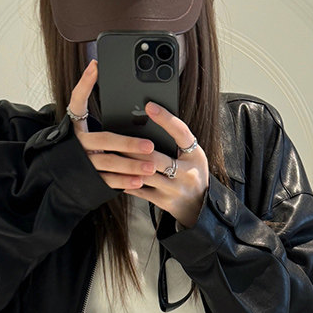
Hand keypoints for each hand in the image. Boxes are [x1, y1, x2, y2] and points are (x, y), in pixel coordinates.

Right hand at [67, 60, 157, 190]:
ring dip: (132, 165)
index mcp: (76, 126)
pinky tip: (139, 181)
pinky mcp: (90, 181)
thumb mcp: (86, 129)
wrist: (60, 177)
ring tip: (151, 166)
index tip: (96, 66)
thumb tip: (117, 88)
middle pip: (104, 140)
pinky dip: (124, 182)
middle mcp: (78, 144)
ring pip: (109, 163)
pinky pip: (108, 181)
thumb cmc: (83, 147)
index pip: (77, 101)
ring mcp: (84, 163)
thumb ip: (99, 115)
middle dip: (128, 143)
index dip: (85, 84)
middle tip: (150, 145)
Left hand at [122, 101, 208, 228]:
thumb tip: (151, 120)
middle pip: (157, 158)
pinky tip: (115, 175)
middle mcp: (188, 173)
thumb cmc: (191, 173)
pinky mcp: (165, 202)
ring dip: (127, 165)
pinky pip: (142, 191)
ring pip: (146, 175)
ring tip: (113, 155)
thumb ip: (177, 141)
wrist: (199, 206)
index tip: (149, 106)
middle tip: (117, 137)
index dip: (165, 119)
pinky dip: (127, 182)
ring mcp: (175, 190)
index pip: (181, 133)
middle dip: (135, 148)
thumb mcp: (193, 155)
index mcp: (195, 155)